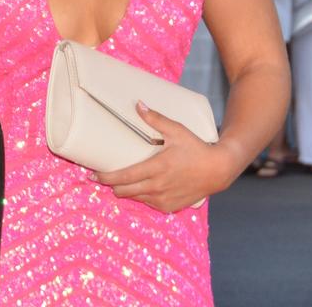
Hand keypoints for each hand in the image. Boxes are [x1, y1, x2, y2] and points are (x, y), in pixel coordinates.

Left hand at [94, 102, 239, 213]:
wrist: (218, 170)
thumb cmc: (196, 149)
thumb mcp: (177, 131)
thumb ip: (155, 119)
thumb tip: (138, 104)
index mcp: (156, 168)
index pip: (124, 177)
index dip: (106, 178)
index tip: (93, 175)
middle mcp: (158, 186)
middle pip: (124, 191)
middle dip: (111, 185)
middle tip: (101, 178)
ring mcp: (163, 199)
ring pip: (135, 198)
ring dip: (125, 191)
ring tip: (118, 182)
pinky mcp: (170, 207)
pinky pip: (148, 203)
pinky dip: (141, 196)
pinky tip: (139, 188)